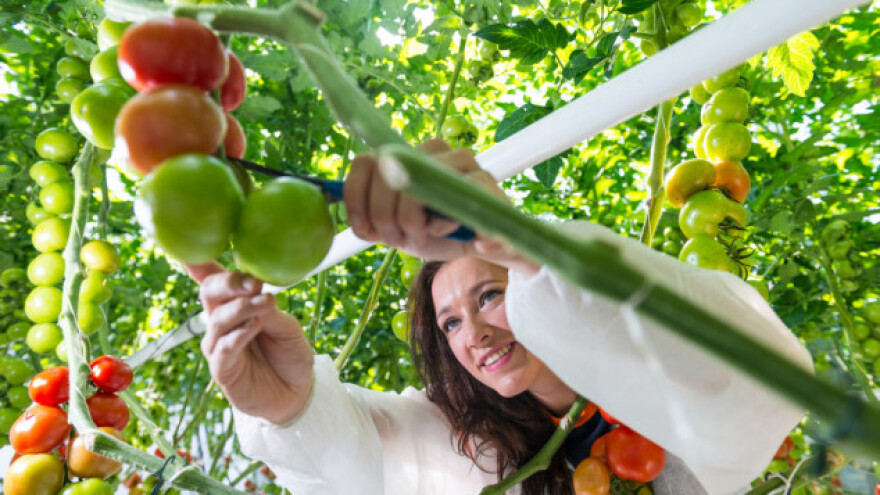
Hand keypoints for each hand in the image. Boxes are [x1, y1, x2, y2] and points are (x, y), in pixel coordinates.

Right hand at [186, 262, 314, 424]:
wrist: (297, 392)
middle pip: (209, 292)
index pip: (211, 278)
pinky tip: (254, 327)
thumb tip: (257, 291)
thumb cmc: (289, 353)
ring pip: (218, 318)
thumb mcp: (287, 326)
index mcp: (234, 303)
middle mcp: (220, 321)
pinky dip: (238, 334)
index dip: (197, 262)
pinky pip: (223, 348)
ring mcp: (218, 345)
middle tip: (253, 283)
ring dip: (241, 308)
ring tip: (264, 304)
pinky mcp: (222, 369)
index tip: (192, 249)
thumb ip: (270, 310)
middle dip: (230, 282)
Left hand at [344, 139, 538, 274]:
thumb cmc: (438, 233)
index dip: (356, 201)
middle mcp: (431, 151)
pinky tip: (451, 235)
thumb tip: (334, 203)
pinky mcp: (485, 182)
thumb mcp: (395, 228)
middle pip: (385, 176)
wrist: (487, 245)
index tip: (366, 231)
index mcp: (406, 156)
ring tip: (425, 236)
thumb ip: (369, 217)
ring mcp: (461, 162)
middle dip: (385, 218)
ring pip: (415, 189)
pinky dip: (446, 228)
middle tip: (401, 239)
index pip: (364, 164)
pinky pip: (452, 205)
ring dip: (412, 222)